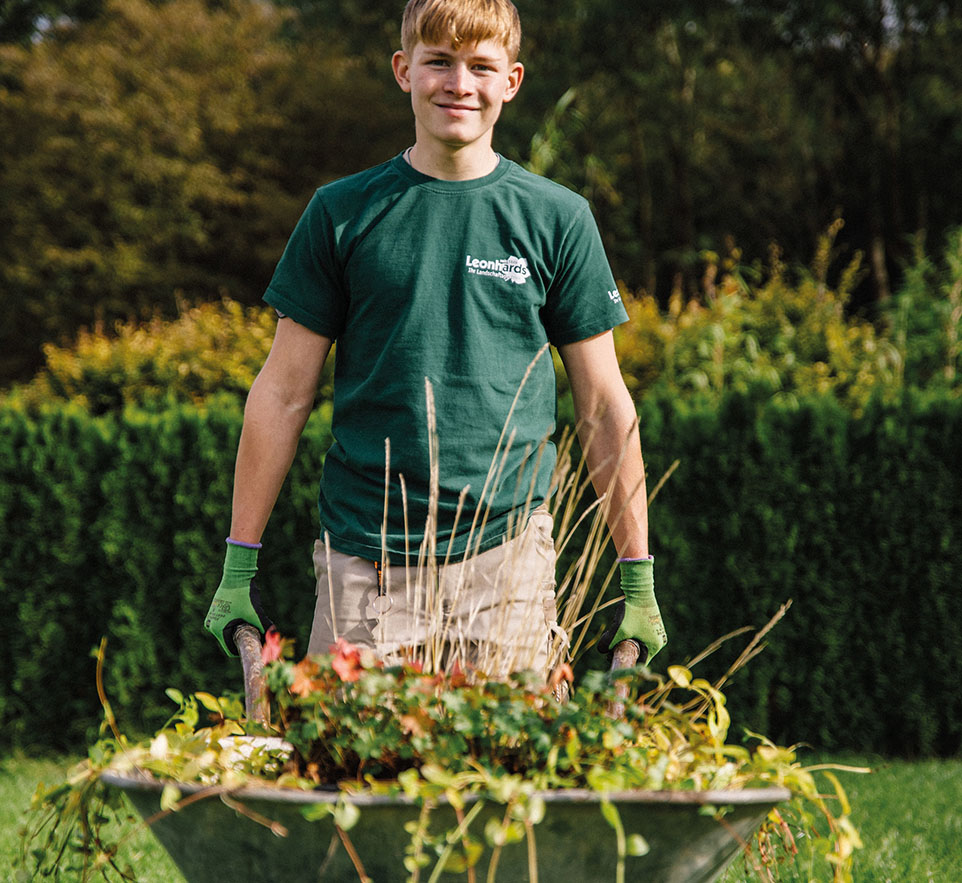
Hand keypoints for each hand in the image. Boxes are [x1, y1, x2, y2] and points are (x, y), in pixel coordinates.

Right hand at [205, 542, 272, 656]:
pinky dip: (234, 623)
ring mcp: (211, 618)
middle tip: (254, 629)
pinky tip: (242, 614)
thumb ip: (264, 626)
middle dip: (242, 637)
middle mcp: (210, 625)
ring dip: (238, 630)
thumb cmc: (244, 594)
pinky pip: (224, 624)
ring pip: (228, 632)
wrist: (236, 575)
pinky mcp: (214, 612)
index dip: (243, 649)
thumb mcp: (255, 613)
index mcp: (218, 629)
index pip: (230, 650)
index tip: (254, 646)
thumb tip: (274, 636)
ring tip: (248, 619)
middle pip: (229, 641)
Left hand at [598, 557, 666, 662]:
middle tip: (610, 645)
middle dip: (623, 648)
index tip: (612, 656)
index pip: (639, 661)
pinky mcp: (651, 624)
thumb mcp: (619, 629)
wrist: (639, 590)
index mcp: (655, 646)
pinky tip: (621, 623)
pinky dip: (628, 632)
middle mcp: (659, 640)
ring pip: (636, 642)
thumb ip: (609, 642)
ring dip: (625, 639)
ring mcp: (656, 632)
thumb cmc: (632, 611)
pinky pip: (638, 634)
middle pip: (637, 652)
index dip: (625, 659)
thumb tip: (601, 651)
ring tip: (617, 629)